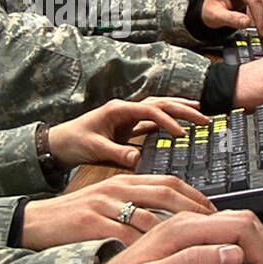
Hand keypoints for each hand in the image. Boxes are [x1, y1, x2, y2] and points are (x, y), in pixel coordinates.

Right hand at [19, 174, 216, 249]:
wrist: (35, 222)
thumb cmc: (74, 218)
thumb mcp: (108, 202)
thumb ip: (136, 205)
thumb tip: (169, 217)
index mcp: (123, 181)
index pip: (168, 182)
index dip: (196, 196)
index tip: (216, 212)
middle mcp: (117, 188)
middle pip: (166, 192)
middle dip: (196, 209)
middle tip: (217, 227)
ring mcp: (104, 204)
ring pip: (150, 214)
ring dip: (177, 231)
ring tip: (197, 245)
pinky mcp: (90, 222)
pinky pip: (125, 234)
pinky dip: (147, 246)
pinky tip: (163, 258)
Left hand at [47, 96, 208, 168]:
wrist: (58, 144)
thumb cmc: (72, 142)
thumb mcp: (94, 149)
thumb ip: (117, 153)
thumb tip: (138, 159)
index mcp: (117, 110)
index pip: (150, 111)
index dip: (168, 121)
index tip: (182, 134)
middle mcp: (125, 110)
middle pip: (159, 104)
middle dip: (182, 109)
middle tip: (204, 118)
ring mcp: (127, 117)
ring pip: (158, 110)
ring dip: (178, 111)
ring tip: (200, 113)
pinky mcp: (127, 127)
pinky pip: (152, 122)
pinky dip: (167, 123)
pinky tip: (180, 127)